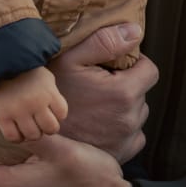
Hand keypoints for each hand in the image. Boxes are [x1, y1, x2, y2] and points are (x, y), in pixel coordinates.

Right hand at [0, 66, 67, 142]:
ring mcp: (18, 110)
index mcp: (48, 91)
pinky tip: (16, 130)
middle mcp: (35, 102)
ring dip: (32, 133)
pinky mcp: (2, 116)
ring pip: (33, 135)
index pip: (62, 113)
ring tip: (27, 125)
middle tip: (39, 121)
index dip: (56, 114)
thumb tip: (57, 114)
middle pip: (51, 128)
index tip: (48, 109)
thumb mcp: (45, 77)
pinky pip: (13, 137)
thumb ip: (53, 94)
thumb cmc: (24, 71)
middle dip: (46, 127)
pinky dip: (17, 137)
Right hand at [50, 23, 155, 161]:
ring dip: (124, 107)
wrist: (35, 132)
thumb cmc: (51, 94)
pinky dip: (121, 128)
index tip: (114, 66)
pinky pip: (133, 136)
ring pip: (137, 114)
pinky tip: (99, 123)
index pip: (150, 71)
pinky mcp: (121, 154)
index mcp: (124, 93)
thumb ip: (105, 41)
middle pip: (142, 92)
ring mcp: (126, 139)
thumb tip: (135, 32)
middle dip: (126, 85)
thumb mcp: (70, 59)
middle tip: (99, 85)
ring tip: (96, 105)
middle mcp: (130, 118)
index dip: (134, 64)